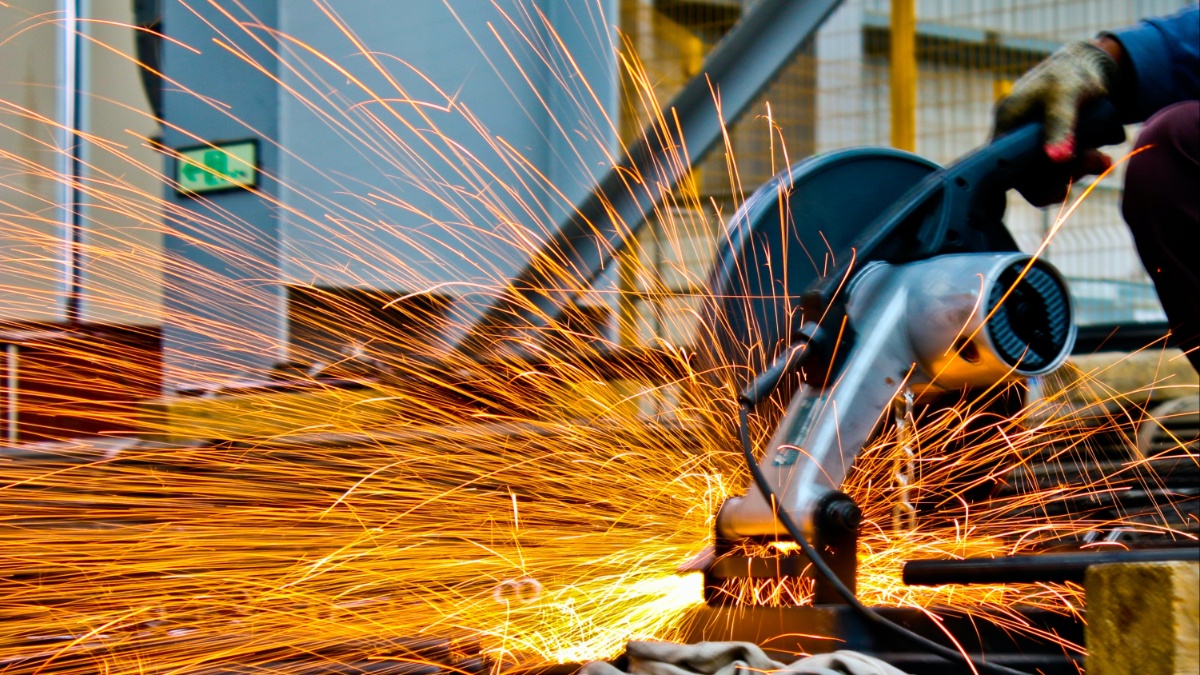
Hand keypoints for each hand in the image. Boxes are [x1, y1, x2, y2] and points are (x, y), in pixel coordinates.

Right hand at [994, 39, 1123, 205]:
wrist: (1086, 68)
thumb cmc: (1071, 75)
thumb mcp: (1067, 94)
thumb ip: (1061, 124)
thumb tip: (1056, 159)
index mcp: (1006, 124)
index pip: (1004, 165)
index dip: (1028, 177)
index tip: (1062, 171)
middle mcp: (1012, 141)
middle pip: (1025, 178)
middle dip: (1063, 174)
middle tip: (1095, 159)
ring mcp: (1029, 150)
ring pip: (1045, 179)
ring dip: (1077, 172)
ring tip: (1102, 159)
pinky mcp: (1047, 155)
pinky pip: (1058, 175)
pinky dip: (1081, 170)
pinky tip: (1100, 162)